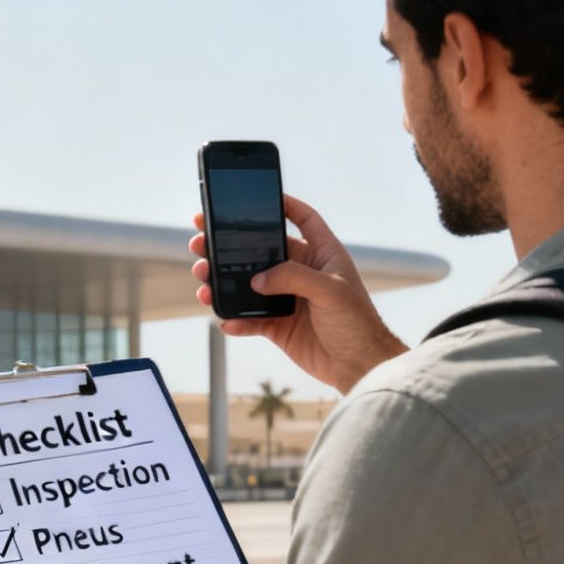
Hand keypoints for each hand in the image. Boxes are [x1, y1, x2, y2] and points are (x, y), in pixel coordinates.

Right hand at [193, 194, 407, 394]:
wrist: (359, 367)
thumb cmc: (358, 323)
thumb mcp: (331, 291)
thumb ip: (294, 278)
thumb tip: (257, 279)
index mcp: (323, 255)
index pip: (304, 219)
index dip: (284, 204)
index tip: (258, 196)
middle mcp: (303, 273)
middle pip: (261, 250)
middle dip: (231, 245)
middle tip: (204, 240)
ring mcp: (288, 299)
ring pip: (248, 283)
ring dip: (224, 281)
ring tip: (203, 278)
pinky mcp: (279, 325)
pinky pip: (250, 318)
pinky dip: (235, 318)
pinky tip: (225, 318)